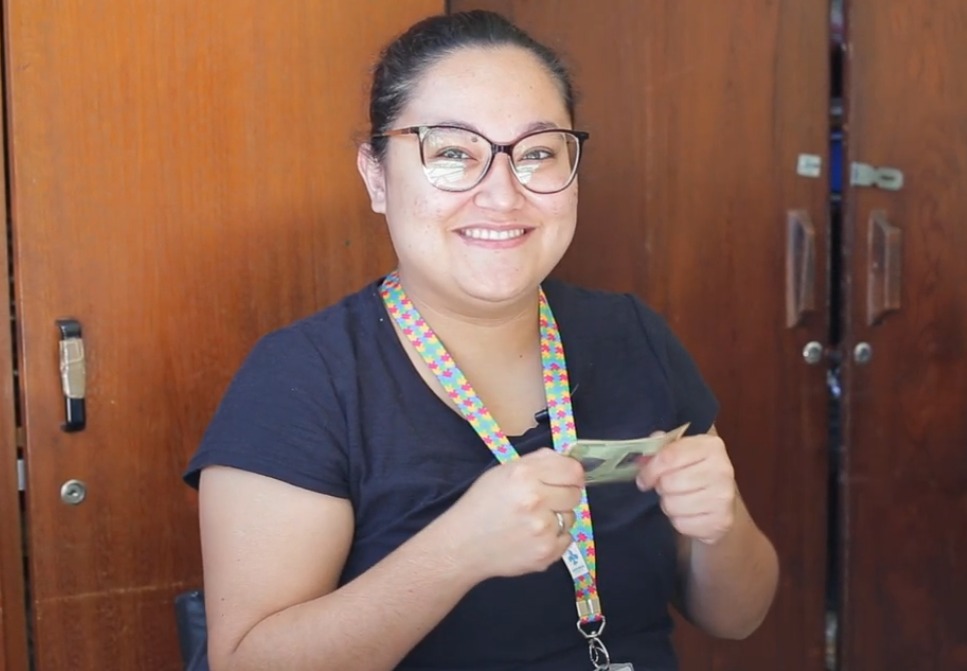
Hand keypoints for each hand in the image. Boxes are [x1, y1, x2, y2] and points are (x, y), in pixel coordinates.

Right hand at [443, 448, 584, 579]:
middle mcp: (536, 500)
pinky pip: (567, 539)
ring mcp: (543, 529)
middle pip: (575, 494)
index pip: (573, 470)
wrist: (463, 545)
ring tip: (532, 522)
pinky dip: (554, 538)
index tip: (566, 480)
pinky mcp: (547, 553)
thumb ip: (537, 461)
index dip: (572, 474)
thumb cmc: (482, 505)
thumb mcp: (503, 472)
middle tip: (544, 502)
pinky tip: (532, 537)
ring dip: (558, 518)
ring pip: (571, 518)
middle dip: (563, 496)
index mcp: (524, 475)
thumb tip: (567, 459)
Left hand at [635, 433, 736, 544]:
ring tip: (677, 498)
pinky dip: (678, 521)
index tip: (643, 477)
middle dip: (661, 486)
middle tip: (665, 487)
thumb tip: (642, 459)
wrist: (721, 497)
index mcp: (710, 446)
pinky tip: (687, 512)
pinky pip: (682, 524)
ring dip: (668, 504)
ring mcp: (724, 497)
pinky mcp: (722, 521)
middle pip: (670, 482)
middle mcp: (722, 469)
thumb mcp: (681, 451)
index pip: (669, 457)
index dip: (650, 469)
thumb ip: (660, 450)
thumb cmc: (696, 470)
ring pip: (673, 505)